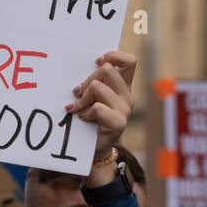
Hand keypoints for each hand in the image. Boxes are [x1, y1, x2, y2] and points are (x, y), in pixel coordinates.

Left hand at [66, 50, 134, 183]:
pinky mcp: (119, 122)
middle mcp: (126, 96)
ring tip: (77, 109)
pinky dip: (85, 112)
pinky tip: (83, 119)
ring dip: (83, 98)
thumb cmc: (90, 120)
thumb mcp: (92, 97)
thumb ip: (92, 82)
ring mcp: (124, 109)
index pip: (129, 61)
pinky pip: (97, 107)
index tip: (97, 61)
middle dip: (87, 79)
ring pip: (98, 86)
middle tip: (76, 93)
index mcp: (123, 86)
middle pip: (107, 69)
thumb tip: (77, 66)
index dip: (113, 56)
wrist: (94, 150)